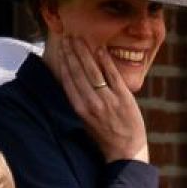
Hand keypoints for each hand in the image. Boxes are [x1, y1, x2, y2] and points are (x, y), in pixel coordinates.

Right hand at [54, 33, 149, 164]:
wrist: (126, 151)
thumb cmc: (103, 135)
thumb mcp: (84, 120)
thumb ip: (78, 101)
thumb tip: (69, 80)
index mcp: (79, 109)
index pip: (68, 79)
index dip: (63, 61)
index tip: (60, 47)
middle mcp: (91, 103)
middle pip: (78, 71)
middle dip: (71, 52)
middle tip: (67, 37)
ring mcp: (108, 100)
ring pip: (93, 70)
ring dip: (84, 52)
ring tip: (79, 39)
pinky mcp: (124, 98)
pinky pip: (112, 74)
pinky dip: (105, 60)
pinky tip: (99, 49)